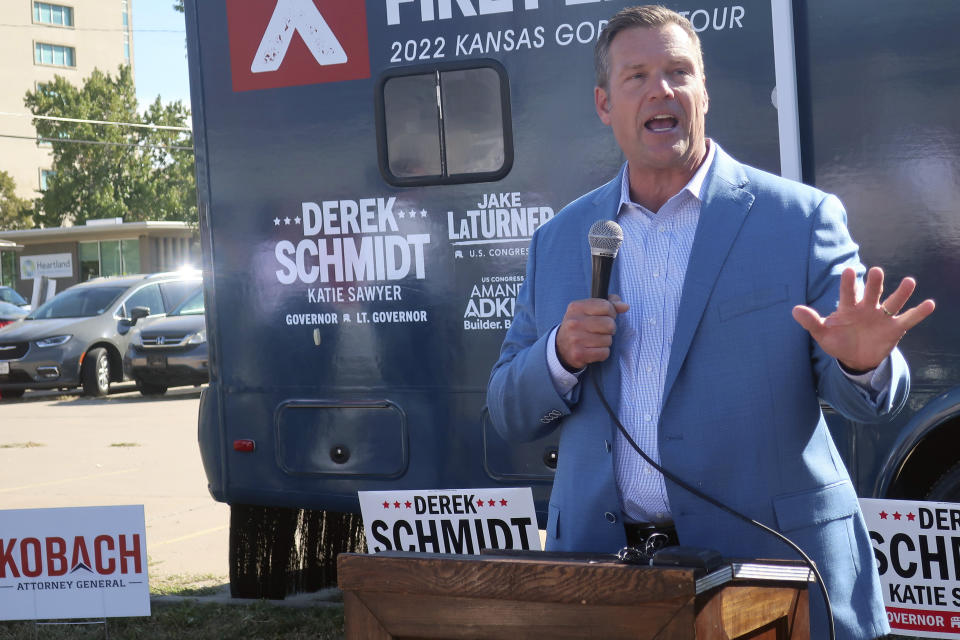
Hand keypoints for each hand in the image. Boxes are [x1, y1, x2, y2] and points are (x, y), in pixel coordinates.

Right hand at [556, 295, 629, 370]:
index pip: (606, 306)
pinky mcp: (578, 354)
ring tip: (595, 341)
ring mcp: (575, 339)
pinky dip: (602, 353)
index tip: (606, 317)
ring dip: (605, 342)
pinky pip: (604, 353)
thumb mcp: (589, 310)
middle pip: (609, 324)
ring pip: (608, 340)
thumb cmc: (580, 326)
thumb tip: (625, 306)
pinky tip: (593, 350)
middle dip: (610, 329)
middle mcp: (574, 322)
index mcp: (576, 307)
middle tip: (601, 331)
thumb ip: (609, 304)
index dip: (611, 313)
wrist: (561, 347)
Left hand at [792, 266, 934, 370]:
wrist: (854, 357)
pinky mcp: (895, 328)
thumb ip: (810, 322)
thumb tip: (794, 310)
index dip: (848, 283)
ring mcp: (882, 317)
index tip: (848, 271)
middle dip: (874, 283)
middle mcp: (867, 307)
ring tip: (909, 282)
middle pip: (872, 292)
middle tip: (876, 271)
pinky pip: (908, 319)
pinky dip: (918, 312)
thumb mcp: (822, 334)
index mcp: (848, 307)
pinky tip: (930, 304)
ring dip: (901, 292)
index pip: (847, 293)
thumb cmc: (837, 341)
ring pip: (893, 302)